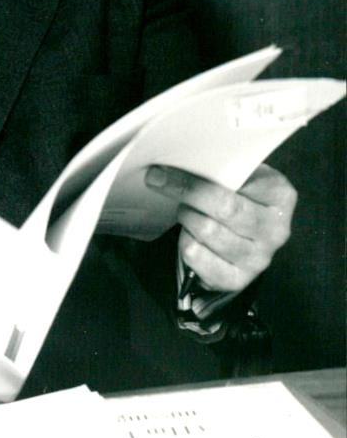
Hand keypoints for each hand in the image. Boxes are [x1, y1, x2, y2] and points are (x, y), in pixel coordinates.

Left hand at [145, 163, 296, 293]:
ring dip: (186, 216)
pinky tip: (188, 234)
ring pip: (206, 230)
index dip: (199, 173)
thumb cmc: (237, 197)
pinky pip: (197, 256)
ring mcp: (259, 259)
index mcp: (280, 195)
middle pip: (223, 207)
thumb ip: (223, 167)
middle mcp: (275, 229)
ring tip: (184, 209)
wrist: (243, 239)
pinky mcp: (237, 280)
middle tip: (158, 179)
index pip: (239, 180)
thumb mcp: (241, 177)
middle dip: (185, 190)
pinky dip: (185, 242)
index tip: (166, 163)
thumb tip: (182, 157)